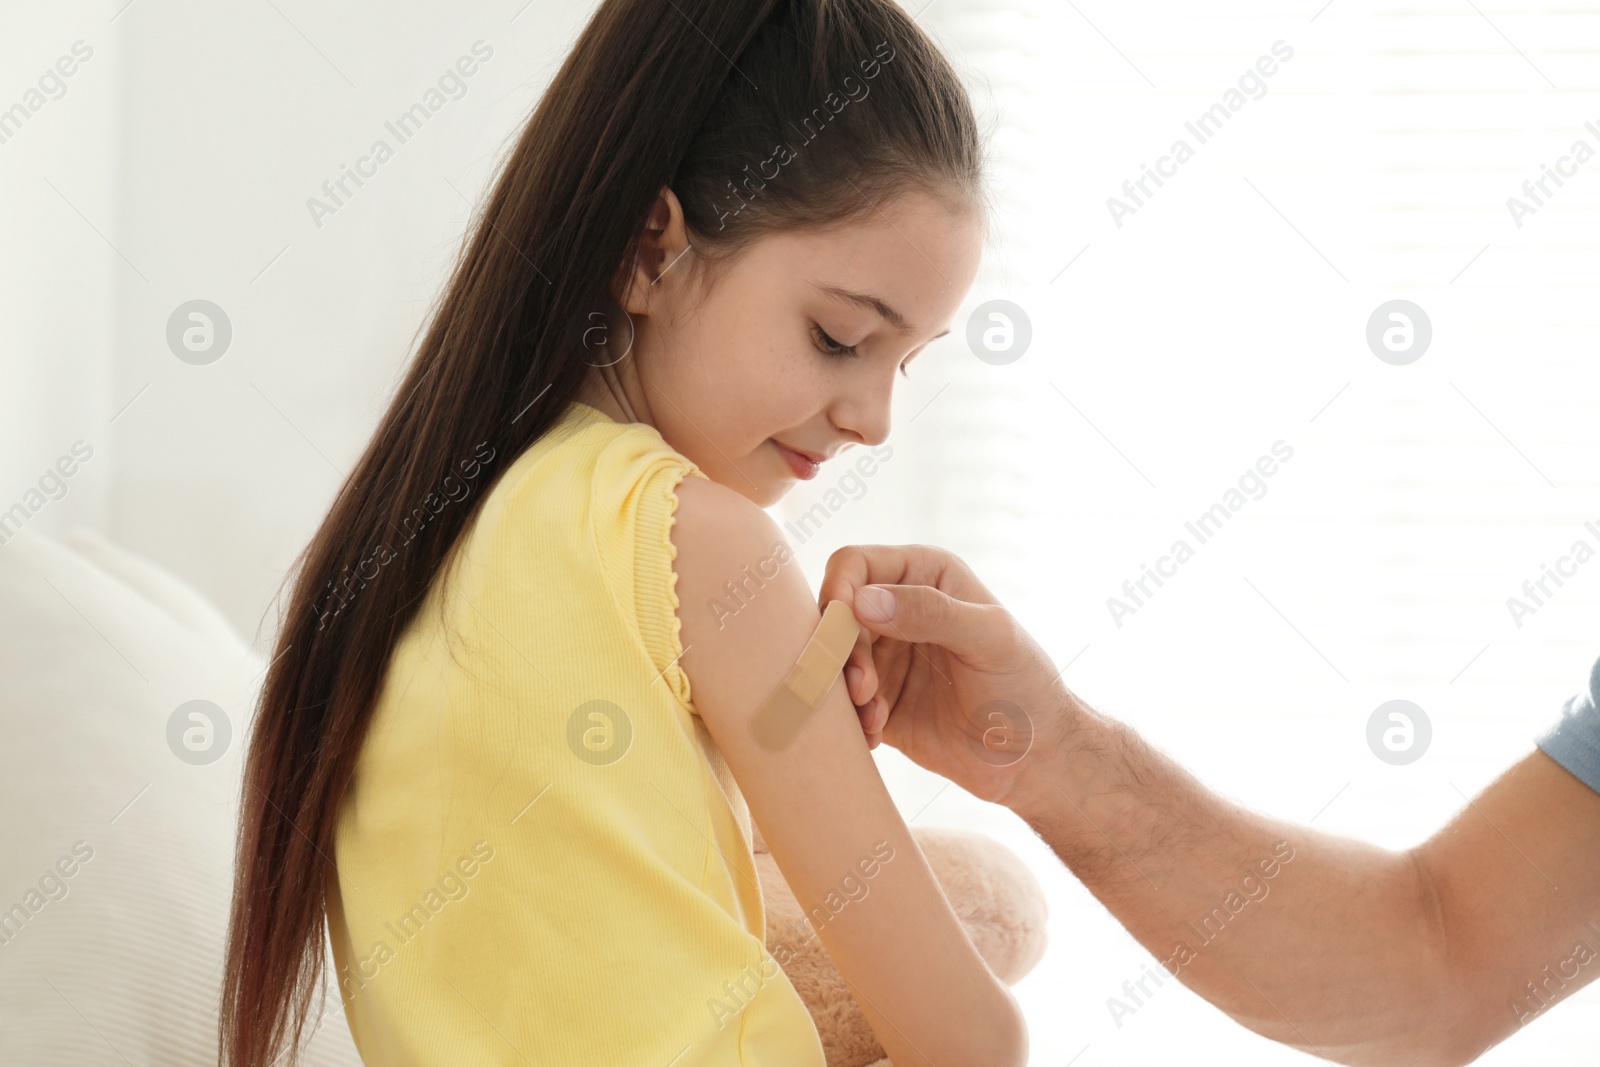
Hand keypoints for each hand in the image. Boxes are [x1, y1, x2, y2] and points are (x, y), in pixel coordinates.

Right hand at [820, 544, 1071, 807]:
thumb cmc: (1025, 686)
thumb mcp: (990, 640)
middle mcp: (898, 610)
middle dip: (840, 651)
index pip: (856, 565)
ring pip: (831, 660)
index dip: (838, 591)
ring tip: (876, 715)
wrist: (1034, 759)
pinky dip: (849, 718)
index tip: (838, 629)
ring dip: (842, 688)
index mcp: (925, 575)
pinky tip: (877, 734)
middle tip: (865, 689)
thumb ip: (932, 613)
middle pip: (834, 615)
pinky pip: (841, 703)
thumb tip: (863, 600)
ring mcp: (885, 657)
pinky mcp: (877, 701)